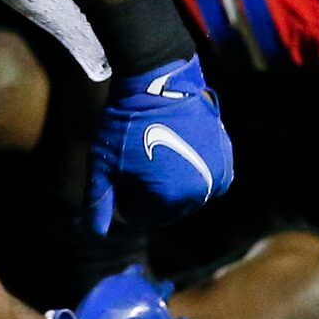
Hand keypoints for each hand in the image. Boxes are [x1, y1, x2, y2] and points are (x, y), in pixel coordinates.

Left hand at [88, 55, 234, 233]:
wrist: (156, 83)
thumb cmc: (124, 124)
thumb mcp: (102, 165)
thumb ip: (97, 203)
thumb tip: (92, 235)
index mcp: (166, 200)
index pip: (138, 216)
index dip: (124, 192)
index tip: (121, 166)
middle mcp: (197, 194)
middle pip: (164, 209)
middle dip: (148, 192)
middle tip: (138, 158)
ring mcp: (216, 177)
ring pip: (186, 197)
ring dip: (171, 183)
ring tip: (158, 151)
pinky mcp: (226, 160)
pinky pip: (206, 181)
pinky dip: (193, 173)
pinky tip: (179, 150)